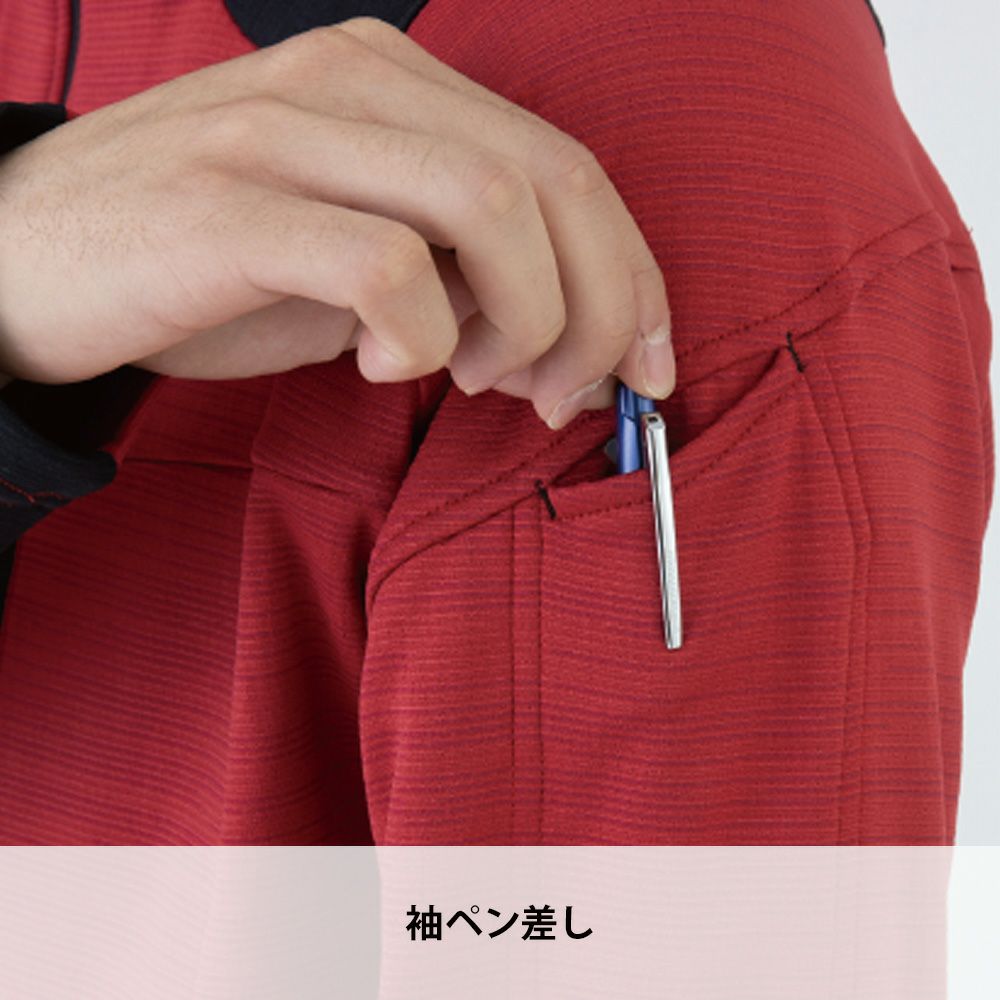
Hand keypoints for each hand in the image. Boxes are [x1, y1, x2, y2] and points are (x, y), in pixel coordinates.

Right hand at [0, 17, 673, 429]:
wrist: (31, 260)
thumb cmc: (207, 266)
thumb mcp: (356, 257)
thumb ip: (457, 271)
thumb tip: (565, 337)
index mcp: (395, 83)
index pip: (568, 167)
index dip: (635, 277)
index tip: (647, 368)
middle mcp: (352, 82)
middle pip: (553, 182)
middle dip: (600, 311)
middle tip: (563, 394)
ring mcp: (287, 133)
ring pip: (490, 207)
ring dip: (524, 323)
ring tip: (481, 380)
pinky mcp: (231, 206)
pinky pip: (385, 266)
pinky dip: (418, 338)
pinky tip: (383, 365)